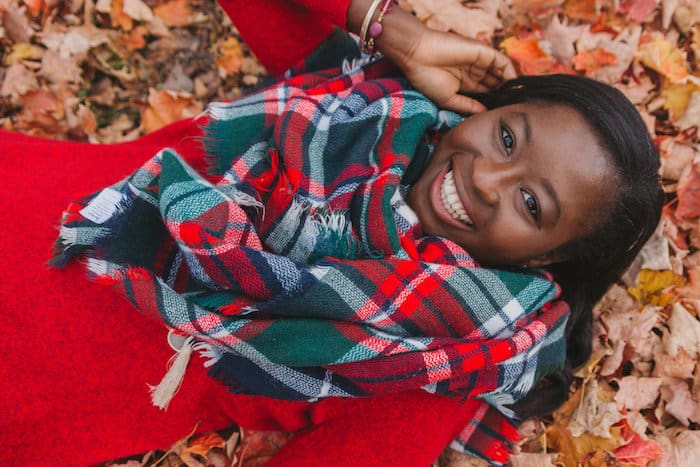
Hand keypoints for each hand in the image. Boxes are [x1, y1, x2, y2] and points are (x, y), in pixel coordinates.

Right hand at [395, 27, 516, 113]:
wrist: (417, 56)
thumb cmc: (427, 78)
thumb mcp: (448, 99)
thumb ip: (467, 106)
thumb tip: (484, 114)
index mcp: (464, 83)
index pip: (484, 93)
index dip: (494, 101)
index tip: (502, 113)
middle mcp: (472, 71)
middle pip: (494, 83)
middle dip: (503, 94)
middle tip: (513, 106)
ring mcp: (478, 61)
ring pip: (499, 72)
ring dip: (508, 84)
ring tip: (516, 97)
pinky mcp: (482, 51)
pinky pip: (501, 61)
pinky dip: (509, 72)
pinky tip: (514, 84)